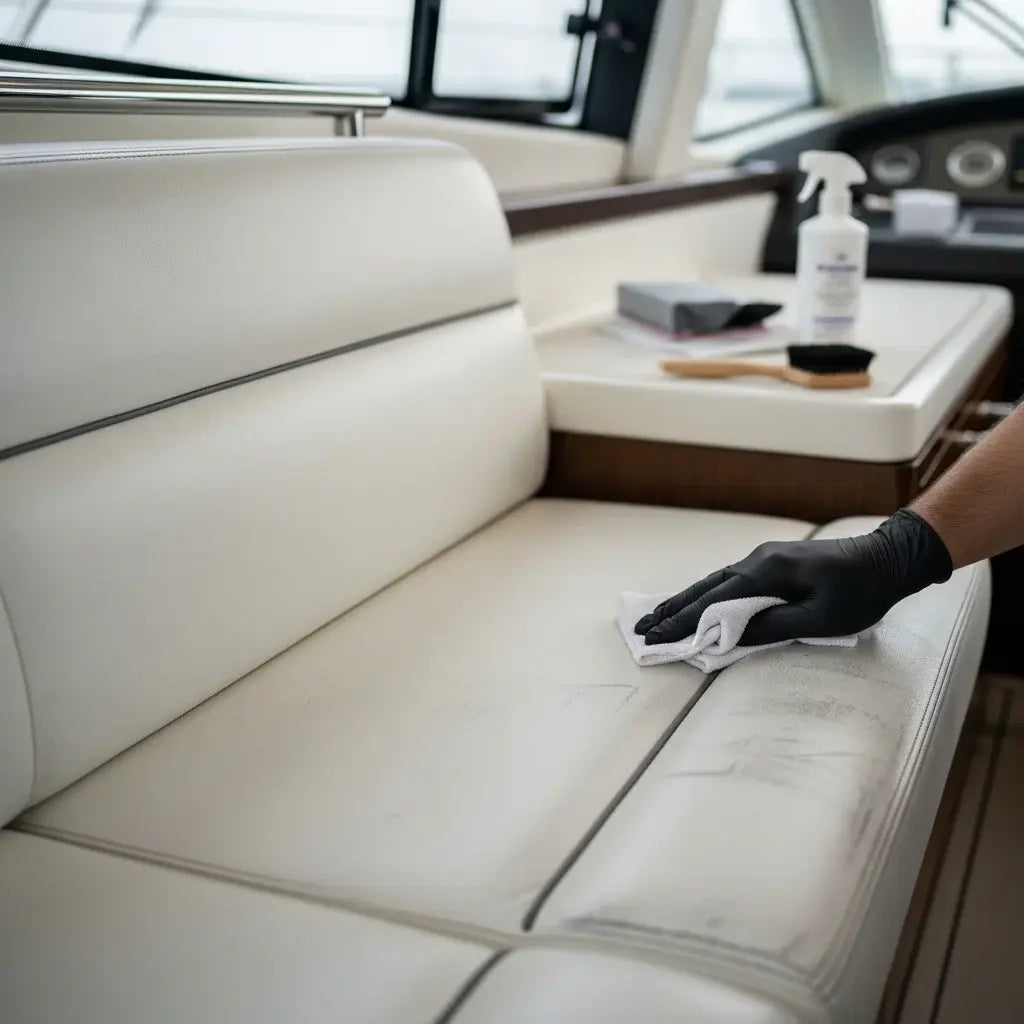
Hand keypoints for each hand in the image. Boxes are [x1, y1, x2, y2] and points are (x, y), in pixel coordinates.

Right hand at [635, 509, 952, 645]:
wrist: (889, 558)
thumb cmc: (861, 591)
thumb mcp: (820, 616)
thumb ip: (773, 625)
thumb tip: (729, 636)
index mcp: (767, 571)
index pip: (714, 601)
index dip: (683, 621)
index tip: (656, 637)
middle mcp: (758, 559)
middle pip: (706, 587)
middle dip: (673, 610)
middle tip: (643, 629)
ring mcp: (765, 558)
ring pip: (716, 582)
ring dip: (686, 601)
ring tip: (659, 617)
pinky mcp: (774, 562)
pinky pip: (731, 580)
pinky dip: (708, 594)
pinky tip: (698, 603)